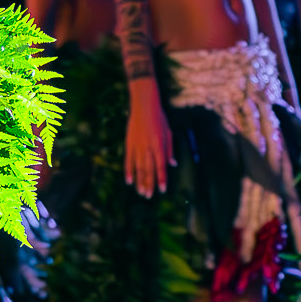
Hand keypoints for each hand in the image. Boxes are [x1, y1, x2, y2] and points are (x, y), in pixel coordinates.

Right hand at [124, 82, 173, 196]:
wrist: (144, 105)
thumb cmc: (159, 118)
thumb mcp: (169, 132)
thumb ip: (170, 150)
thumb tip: (173, 165)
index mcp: (159, 145)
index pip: (161, 166)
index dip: (162, 179)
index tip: (162, 190)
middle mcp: (148, 147)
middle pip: (148, 169)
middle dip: (149, 184)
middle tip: (148, 196)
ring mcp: (137, 146)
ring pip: (138, 167)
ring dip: (139, 181)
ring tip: (140, 192)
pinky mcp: (129, 143)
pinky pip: (128, 160)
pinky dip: (128, 171)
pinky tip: (129, 181)